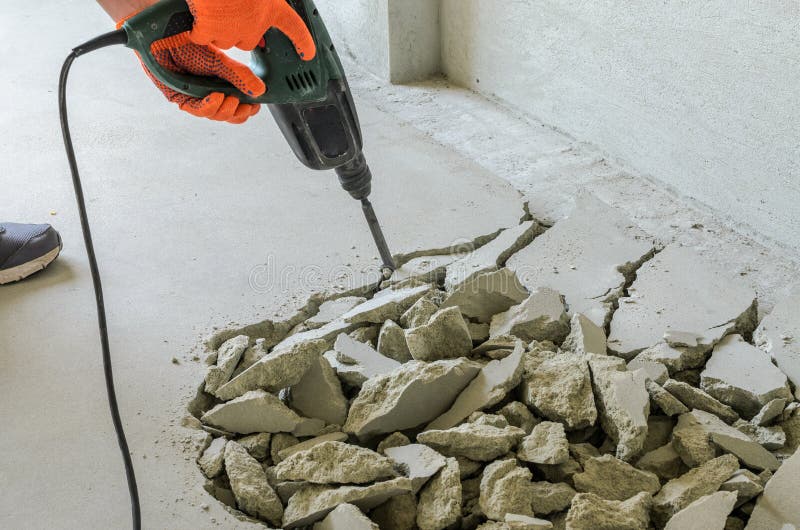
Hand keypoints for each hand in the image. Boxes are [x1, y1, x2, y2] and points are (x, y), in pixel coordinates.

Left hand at [141, 32, 264, 122]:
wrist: (166, 37)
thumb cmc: (190, 46)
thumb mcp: (221, 62)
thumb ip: (240, 76)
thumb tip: (260, 91)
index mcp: (223, 87)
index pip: (239, 107)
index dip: (248, 110)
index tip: (254, 106)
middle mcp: (210, 95)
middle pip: (229, 116)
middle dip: (238, 113)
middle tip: (243, 104)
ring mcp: (196, 99)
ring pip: (214, 116)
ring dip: (224, 110)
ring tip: (229, 98)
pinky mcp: (181, 99)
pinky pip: (197, 111)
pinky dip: (209, 106)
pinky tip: (216, 97)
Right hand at [186, 0, 316, 55]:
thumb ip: (265, 0)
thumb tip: (254, 2)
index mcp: (273, 7)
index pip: (295, 28)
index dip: (303, 43)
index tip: (308, 54)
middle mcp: (255, 24)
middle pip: (248, 42)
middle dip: (238, 32)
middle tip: (229, 13)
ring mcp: (233, 31)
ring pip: (223, 41)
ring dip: (216, 29)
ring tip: (212, 8)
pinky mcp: (210, 32)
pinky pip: (201, 38)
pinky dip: (197, 30)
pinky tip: (197, 16)